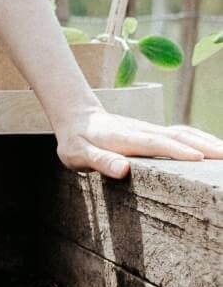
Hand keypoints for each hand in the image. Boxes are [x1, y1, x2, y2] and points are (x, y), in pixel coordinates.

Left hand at [55, 108, 222, 178]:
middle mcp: (141, 131)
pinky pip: (182, 134)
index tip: (197, 158)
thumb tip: (123, 170)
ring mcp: (150, 130)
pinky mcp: (156, 132)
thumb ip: (99, 160)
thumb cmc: (77, 141)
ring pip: (182, 132)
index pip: (152, 143)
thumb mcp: (78, 154)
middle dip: (202, 146)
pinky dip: (202, 139)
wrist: (77, 116)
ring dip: (206, 141)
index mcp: (122, 138)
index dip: (174, 150)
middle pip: (175, 136)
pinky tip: (216, 148)